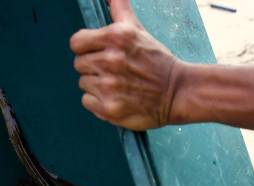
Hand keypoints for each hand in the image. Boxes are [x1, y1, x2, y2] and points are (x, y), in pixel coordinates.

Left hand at [70, 0, 183, 129]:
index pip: (77, 42)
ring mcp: (108, 86)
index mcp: (115, 37)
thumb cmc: (156, 60)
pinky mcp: (108, 107)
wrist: (177, 91)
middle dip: (93, 66)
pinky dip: (98, 101)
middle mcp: (110, 60)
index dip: (86, 47)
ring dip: (96, 84)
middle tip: (114, 70)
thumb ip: (120, 10)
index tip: (97, 52)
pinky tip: (115, 96)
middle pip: (79, 63)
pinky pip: (87, 101)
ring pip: (83, 83)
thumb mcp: (138, 30)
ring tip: (117, 84)